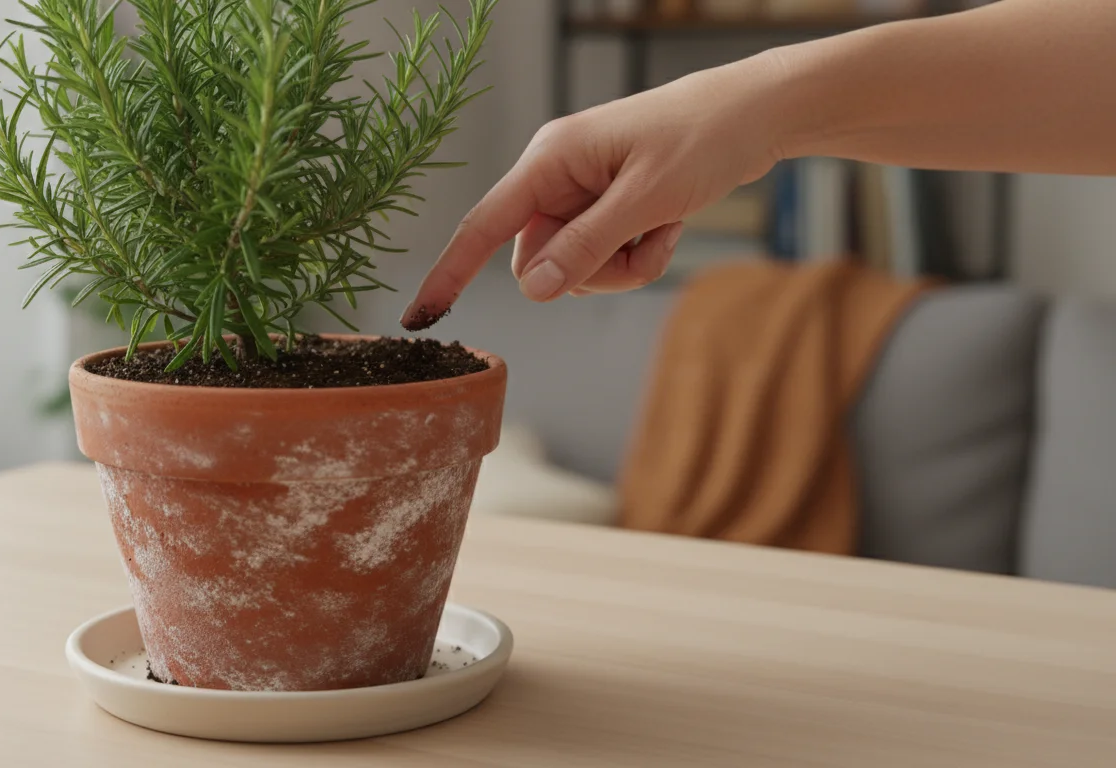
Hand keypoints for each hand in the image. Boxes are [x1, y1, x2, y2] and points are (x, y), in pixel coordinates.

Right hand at [401, 52, 787, 328]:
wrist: (755, 114)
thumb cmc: (702, 139)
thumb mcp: (645, 200)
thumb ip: (585, 247)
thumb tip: (531, 291)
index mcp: (550, 159)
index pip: (483, 225)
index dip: (451, 272)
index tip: (421, 315)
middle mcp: (555, 175)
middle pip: (537, 259)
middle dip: (588, 271)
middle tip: (641, 244)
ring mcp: (580, 193)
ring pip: (572, 266)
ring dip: (619, 266)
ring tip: (662, 229)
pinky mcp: (605, 206)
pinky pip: (601, 257)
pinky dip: (635, 256)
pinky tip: (668, 226)